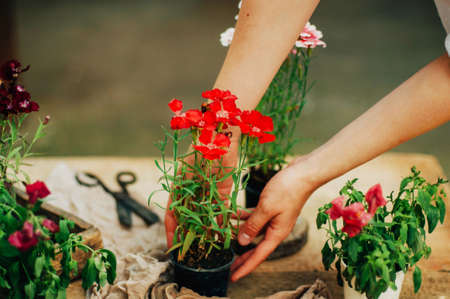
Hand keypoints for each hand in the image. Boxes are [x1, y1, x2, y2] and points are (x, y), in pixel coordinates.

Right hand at [165, 131, 239, 248]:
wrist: (221, 134)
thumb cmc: (201, 148)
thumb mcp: (190, 170)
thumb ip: (189, 193)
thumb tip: (185, 213)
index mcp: (180, 188)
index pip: (172, 214)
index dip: (171, 231)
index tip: (172, 246)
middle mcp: (193, 193)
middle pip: (189, 219)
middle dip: (190, 235)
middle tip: (191, 251)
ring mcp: (208, 193)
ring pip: (206, 217)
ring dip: (206, 231)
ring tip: (208, 246)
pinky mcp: (223, 191)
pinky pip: (222, 209)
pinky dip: (222, 221)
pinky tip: (223, 233)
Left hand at [231, 156, 319, 280]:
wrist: (303, 173)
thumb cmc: (287, 190)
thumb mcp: (266, 208)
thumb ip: (253, 225)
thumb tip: (241, 243)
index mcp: (277, 233)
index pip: (259, 256)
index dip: (245, 267)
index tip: (233, 277)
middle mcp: (275, 229)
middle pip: (256, 248)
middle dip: (242, 258)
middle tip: (229, 268)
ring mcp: (273, 219)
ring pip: (253, 232)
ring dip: (239, 234)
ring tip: (225, 240)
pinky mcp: (271, 208)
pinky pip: (254, 217)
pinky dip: (243, 217)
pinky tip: (232, 214)